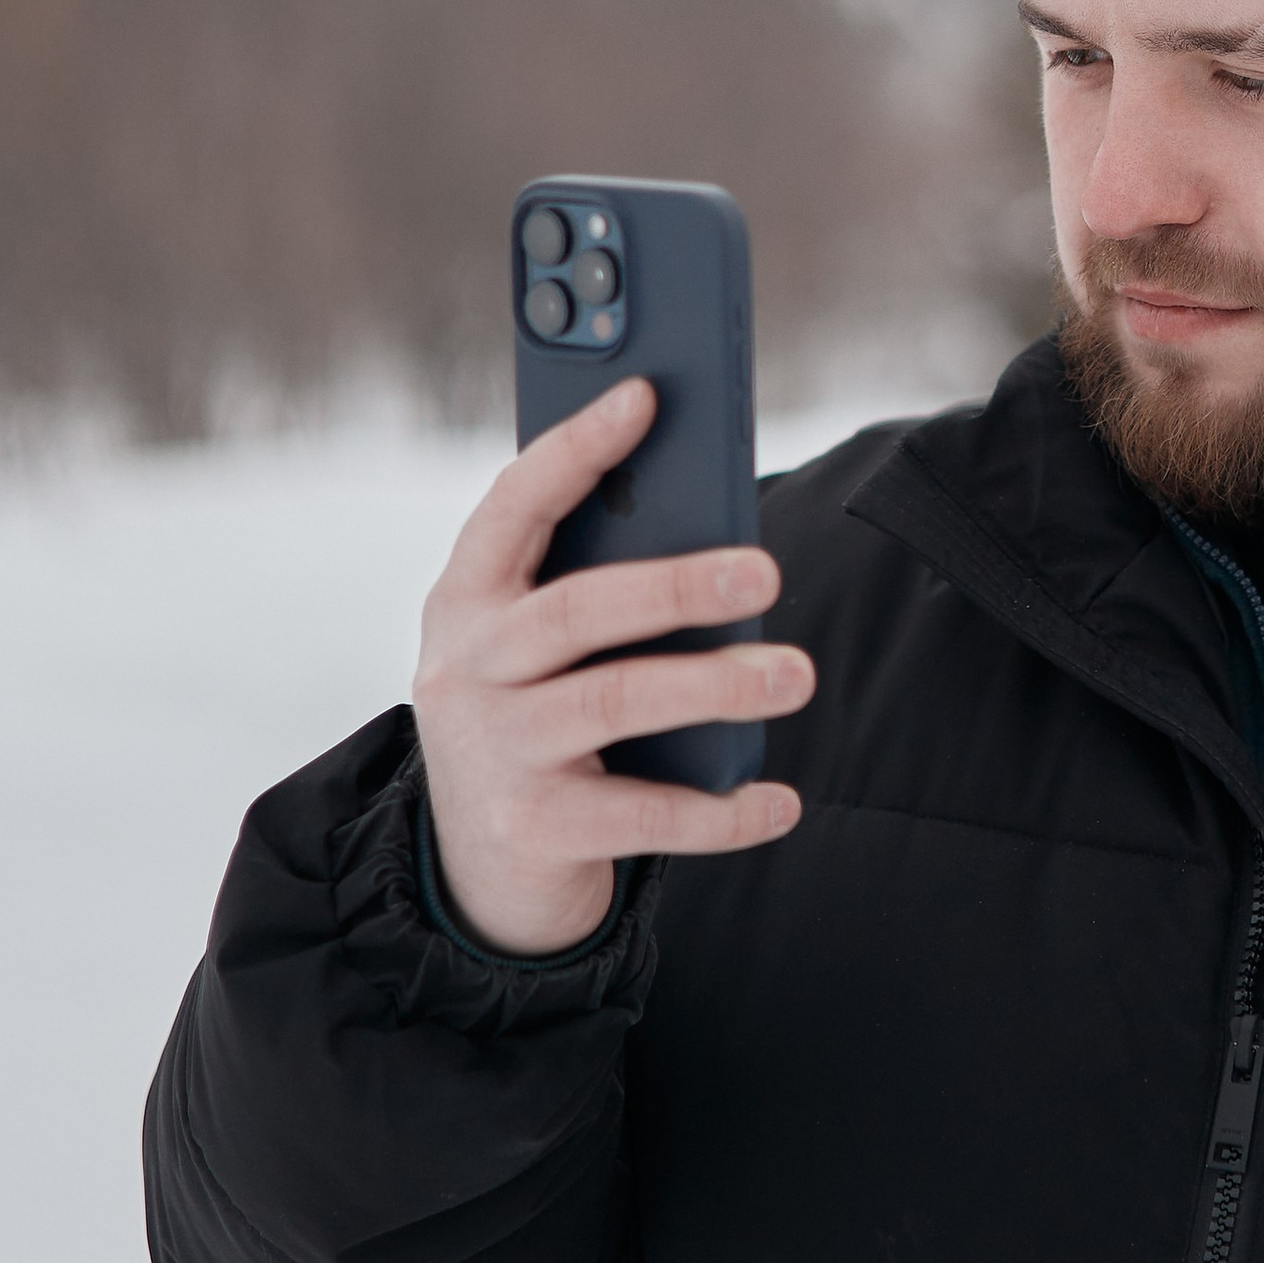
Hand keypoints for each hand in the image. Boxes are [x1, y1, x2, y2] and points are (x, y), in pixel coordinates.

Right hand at [411, 377, 810, 954]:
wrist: (478, 867)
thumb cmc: (535, 715)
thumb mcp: (537, 644)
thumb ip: (596, 585)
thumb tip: (719, 539)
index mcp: (469, 596)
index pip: (514, 504)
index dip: (576, 448)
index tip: (646, 395)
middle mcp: (469, 665)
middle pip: (580, 610)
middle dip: (677, 585)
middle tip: (767, 574)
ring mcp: (494, 749)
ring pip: (616, 703)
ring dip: (715, 687)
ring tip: (795, 674)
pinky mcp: (532, 827)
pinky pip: (643, 814)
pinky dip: (719, 812)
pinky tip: (778, 801)